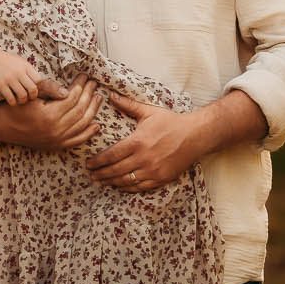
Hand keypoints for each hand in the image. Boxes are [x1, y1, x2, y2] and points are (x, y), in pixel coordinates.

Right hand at [0, 46, 44, 105]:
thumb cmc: (3, 59)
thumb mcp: (18, 60)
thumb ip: (27, 70)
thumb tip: (37, 82)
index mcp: (25, 66)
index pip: (39, 80)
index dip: (38, 87)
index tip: (34, 90)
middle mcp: (19, 72)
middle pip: (33, 89)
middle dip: (32, 96)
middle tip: (29, 98)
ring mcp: (10, 79)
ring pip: (23, 96)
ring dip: (22, 101)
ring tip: (20, 100)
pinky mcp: (0, 85)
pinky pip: (11, 98)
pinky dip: (13, 102)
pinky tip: (11, 101)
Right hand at [0, 73, 104, 150]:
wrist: (1, 127)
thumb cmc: (15, 107)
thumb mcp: (30, 95)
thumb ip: (51, 90)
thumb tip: (71, 89)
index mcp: (49, 116)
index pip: (72, 98)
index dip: (80, 85)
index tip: (84, 76)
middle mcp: (55, 131)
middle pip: (80, 110)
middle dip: (89, 95)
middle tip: (94, 83)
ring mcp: (56, 140)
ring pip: (82, 125)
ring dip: (93, 111)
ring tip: (98, 98)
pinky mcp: (56, 146)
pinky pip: (76, 141)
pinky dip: (88, 133)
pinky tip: (96, 124)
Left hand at [86, 92, 202, 189]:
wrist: (195, 135)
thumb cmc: (171, 122)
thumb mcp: (149, 112)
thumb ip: (128, 105)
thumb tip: (111, 95)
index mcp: (137, 142)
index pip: (111, 155)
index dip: (97, 161)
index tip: (88, 164)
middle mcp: (143, 158)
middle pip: (115, 170)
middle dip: (100, 174)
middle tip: (91, 175)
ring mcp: (152, 171)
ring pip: (125, 180)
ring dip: (111, 182)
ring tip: (101, 182)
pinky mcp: (161, 179)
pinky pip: (140, 187)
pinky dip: (128, 188)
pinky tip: (120, 186)